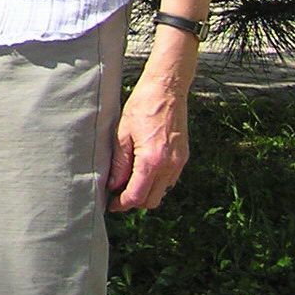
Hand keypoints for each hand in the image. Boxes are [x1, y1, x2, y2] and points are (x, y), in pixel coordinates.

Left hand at [108, 71, 189, 210]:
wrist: (166, 90)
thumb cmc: (141, 107)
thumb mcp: (122, 134)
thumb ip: (119, 163)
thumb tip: (113, 185)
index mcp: (152, 161)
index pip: (137, 196)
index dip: (122, 204)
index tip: (111, 204)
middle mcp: (169, 166)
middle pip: (151, 200)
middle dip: (134, 201)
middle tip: (116, 195)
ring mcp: (179, 163)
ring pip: (162, 192)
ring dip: (146, 192)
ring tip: (127, 182)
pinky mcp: (183, 157)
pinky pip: (169, 180)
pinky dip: (156, 182)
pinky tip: (142, 171)